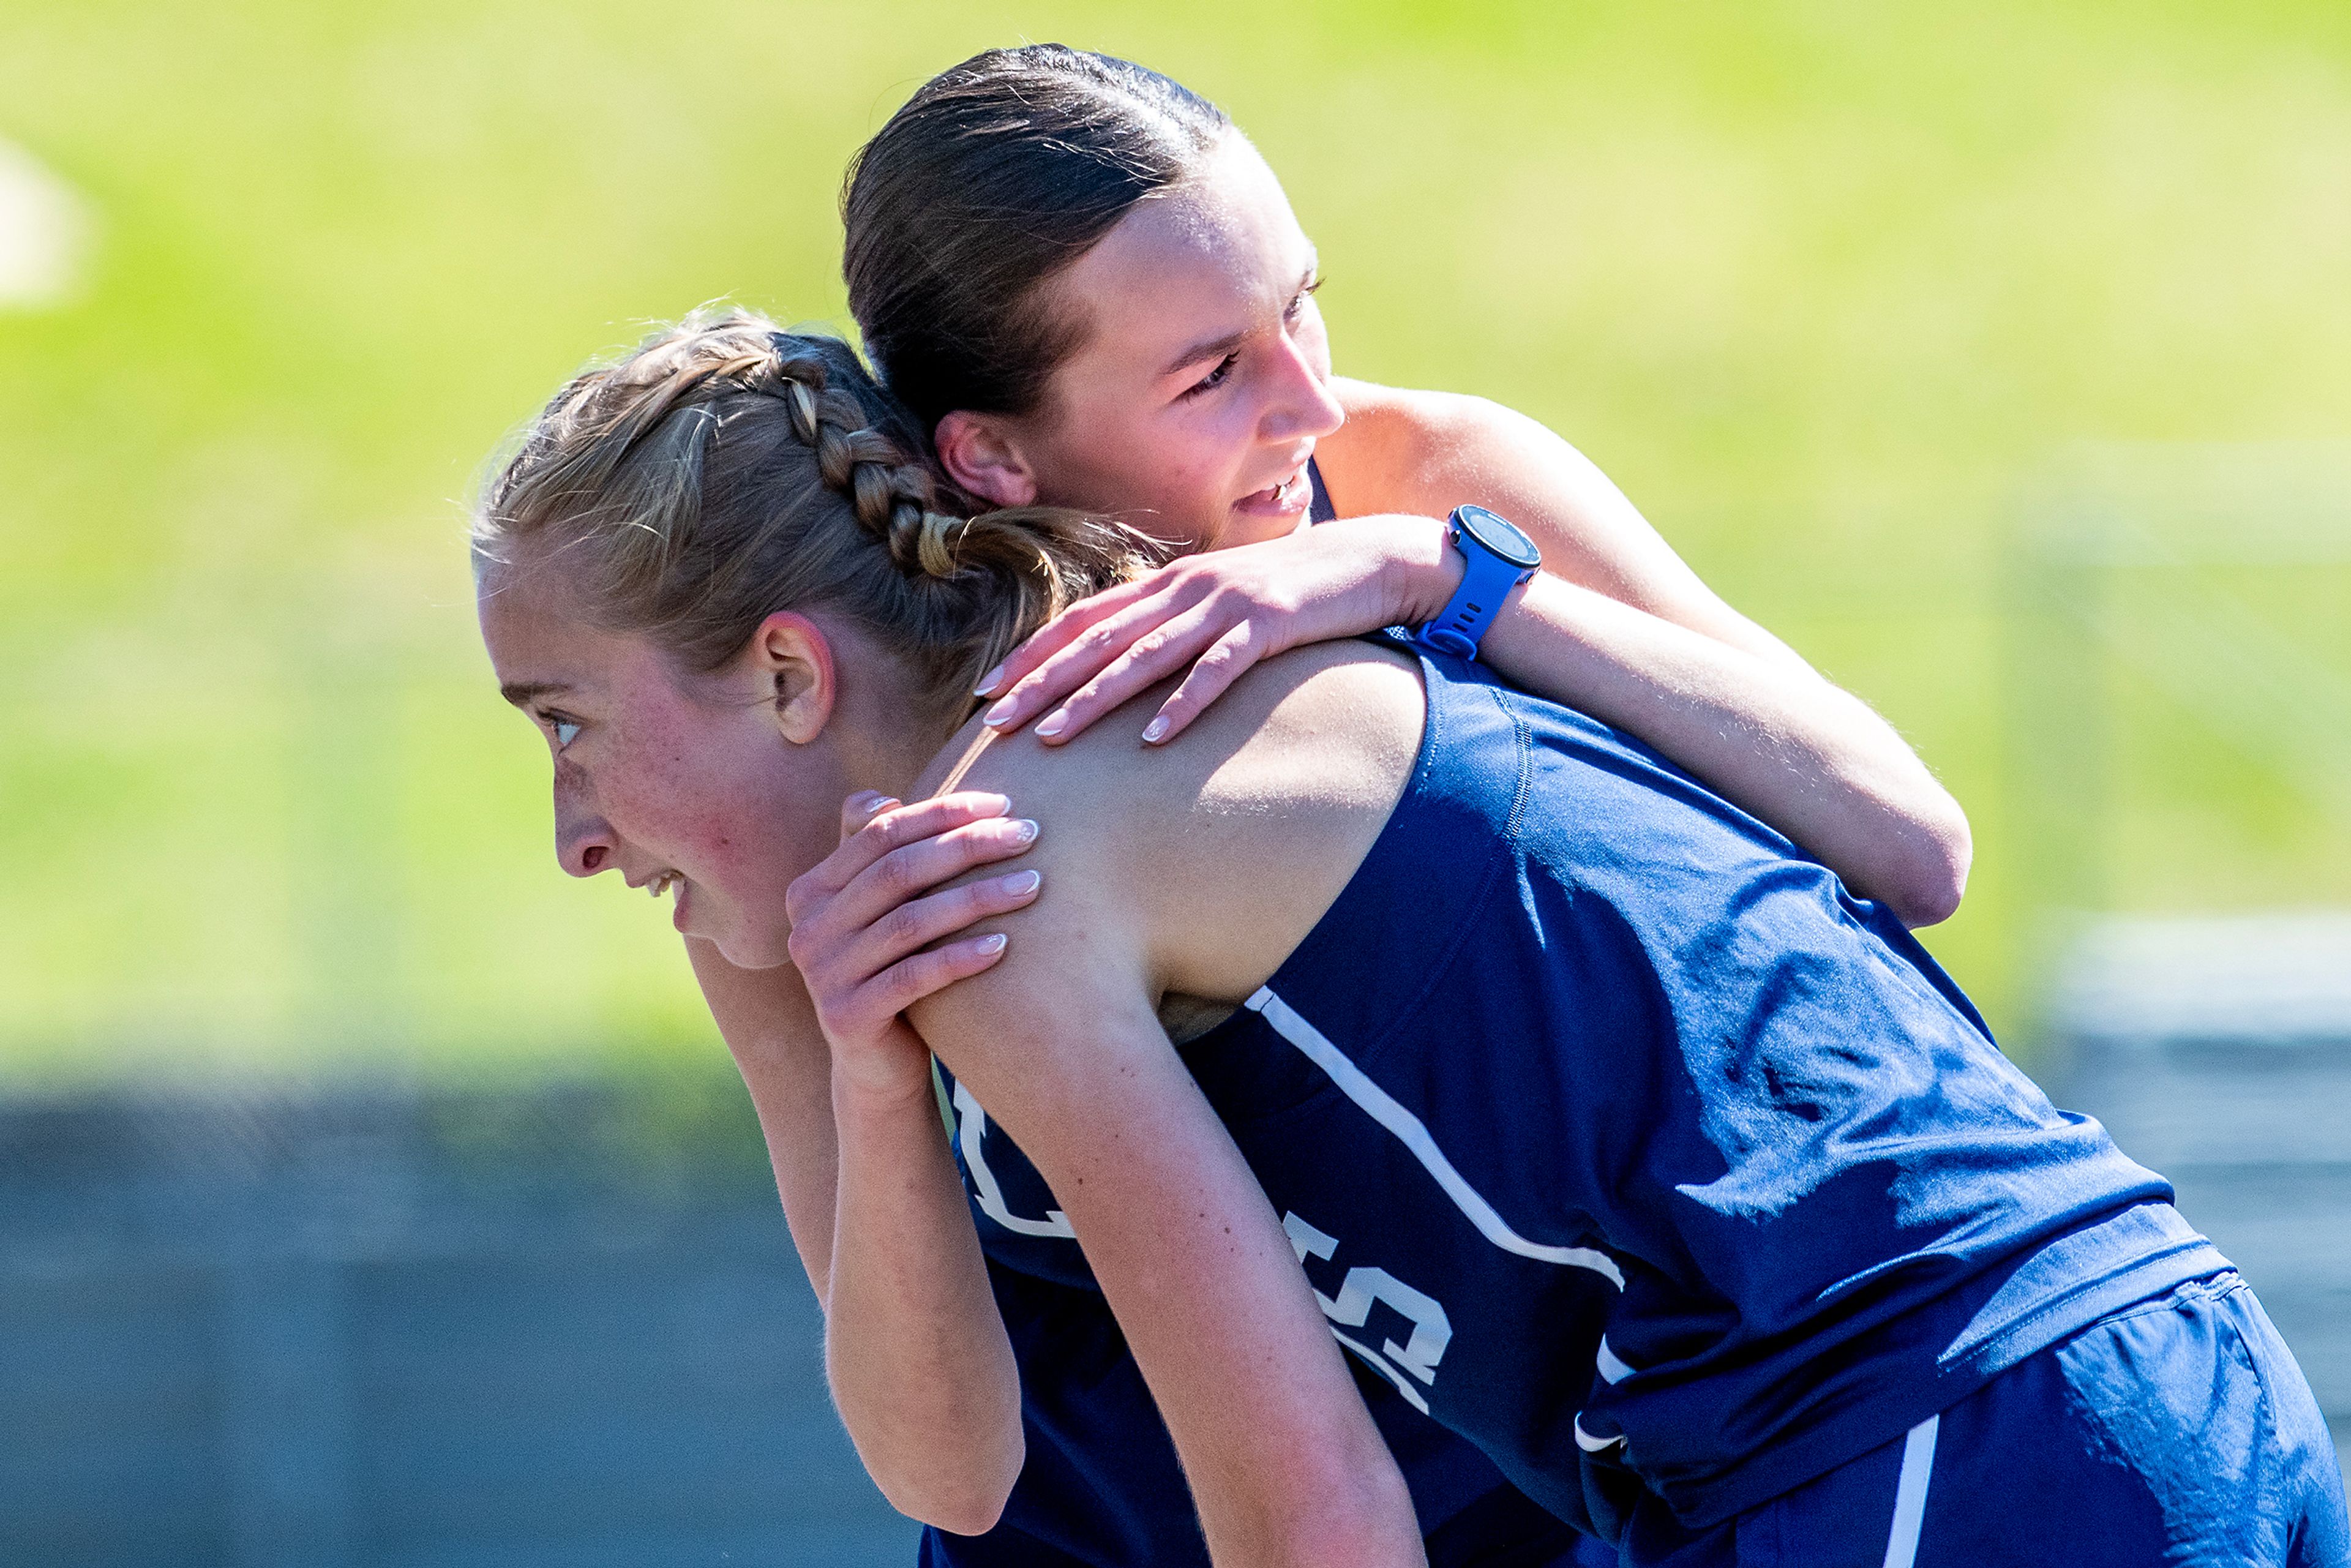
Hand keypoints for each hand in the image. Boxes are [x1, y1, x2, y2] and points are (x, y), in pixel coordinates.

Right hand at [784, 790, 1043, 1096]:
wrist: (876, 1067)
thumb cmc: (891, 972)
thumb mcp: (879, 913)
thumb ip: (875, 858)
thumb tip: (884, 799)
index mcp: (811, 890)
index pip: (881, 833)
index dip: (942, 812)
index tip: (1004, 802)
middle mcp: (807, 928)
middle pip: (898, 871)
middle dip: (969, 846)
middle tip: (1030, 834)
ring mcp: (823, 975)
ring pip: (910, 921)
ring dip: (977, 897)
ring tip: (1033, 885)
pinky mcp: (848, 1017)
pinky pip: (914, 977)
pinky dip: (961, 957)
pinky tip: (1004, 944)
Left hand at [972, 515, 1457, 746]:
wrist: (1368, 560)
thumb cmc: (1293, 591)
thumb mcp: (1223, 603)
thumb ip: (1177, 627)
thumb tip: (1131, 669)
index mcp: (1169, 583)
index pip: (1083, 618)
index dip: (1033, 653)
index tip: (989, 690)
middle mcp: (1185, 588)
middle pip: (1098, 639)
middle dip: (1042, 681)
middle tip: (995, 721)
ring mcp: (1225, 605)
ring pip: (1145, 655)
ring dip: (1094, 698)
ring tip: (1053, 737)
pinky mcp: (1267, 625)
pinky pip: (1217, 669)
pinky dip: (1184, 703)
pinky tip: (1154, 738)